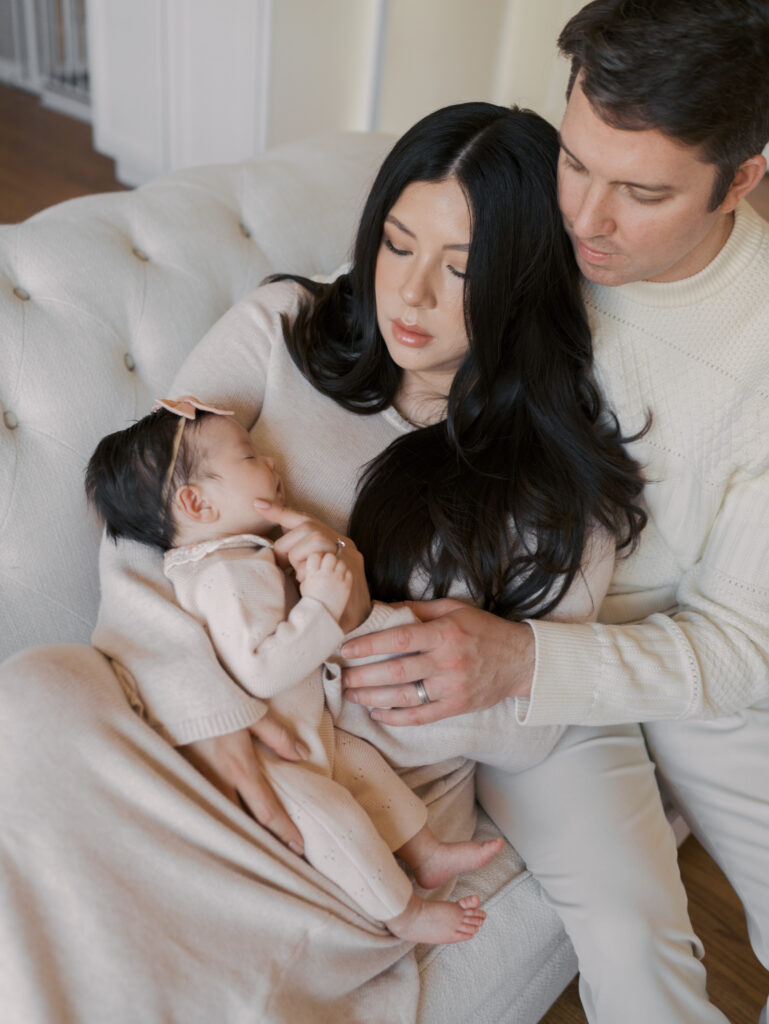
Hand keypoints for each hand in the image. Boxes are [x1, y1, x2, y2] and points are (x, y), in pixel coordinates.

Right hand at [179, 713, 307, 854]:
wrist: (171, 697)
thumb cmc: (214, 702)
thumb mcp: (251, 714)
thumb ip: (278, 736)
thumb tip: (302, 755)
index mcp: (238, 768)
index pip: (266, 810)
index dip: (283, 831)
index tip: (298, 848)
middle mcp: (217, 783)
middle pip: (243, 825)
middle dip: (262, 843)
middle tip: (281, 858)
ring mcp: (198, 785)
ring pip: (223, 821)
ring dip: (240, 835)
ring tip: (257, 849)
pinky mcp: (184, 781)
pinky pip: (206, 810)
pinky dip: (220, 822)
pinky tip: (227, 828)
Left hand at [255, 500, 370, 631]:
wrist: (360, 626)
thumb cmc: (329, 603)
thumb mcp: (310, 575)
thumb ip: (299, 557)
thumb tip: (275, 546)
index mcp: (333, 542)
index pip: (306, 520)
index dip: (281, 511)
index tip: (258, 504)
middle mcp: (344, 545)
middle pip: (309, 528)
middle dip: (288, 545)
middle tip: (283, 566)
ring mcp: (349, 558)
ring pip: (316, 540)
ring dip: (299, 558)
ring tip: (300, 578)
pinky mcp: (350, 571)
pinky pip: (322, 560)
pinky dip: (308, 571)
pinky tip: (306, 583)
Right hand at [300, 551, 352, 621]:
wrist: (324, 617)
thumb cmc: (312, 602)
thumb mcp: (304, 586)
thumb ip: (306, 572)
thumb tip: (309, 561)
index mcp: (313, 575)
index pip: (315, 555)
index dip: (315, 559)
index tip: (315, 565)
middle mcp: (326, 575)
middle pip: (329, 556)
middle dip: (326, 560)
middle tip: (325, 568)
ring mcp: (338, 579)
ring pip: (340, 562)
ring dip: (336, 566)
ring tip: (333, 574)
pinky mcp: (347, 584)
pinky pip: (348, 571)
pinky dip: (344, 573)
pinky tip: (339, 580)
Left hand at [340, 599, 534, 724]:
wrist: (520, 660)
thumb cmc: (484, 630)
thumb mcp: (454, 609)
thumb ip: (418, 609)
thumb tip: (383, 608)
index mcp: (445, 634)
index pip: (400, 639)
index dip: (370, 645)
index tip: (347, 650)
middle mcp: (447, 661)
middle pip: (397, 672)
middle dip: (364, 676)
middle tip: (342, 677)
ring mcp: (452, 688)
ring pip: (405, 696)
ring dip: (373, 697)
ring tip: (352, 694)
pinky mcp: (456, 707)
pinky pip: (421, 716)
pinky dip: (396, 717)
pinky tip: (378, 713)